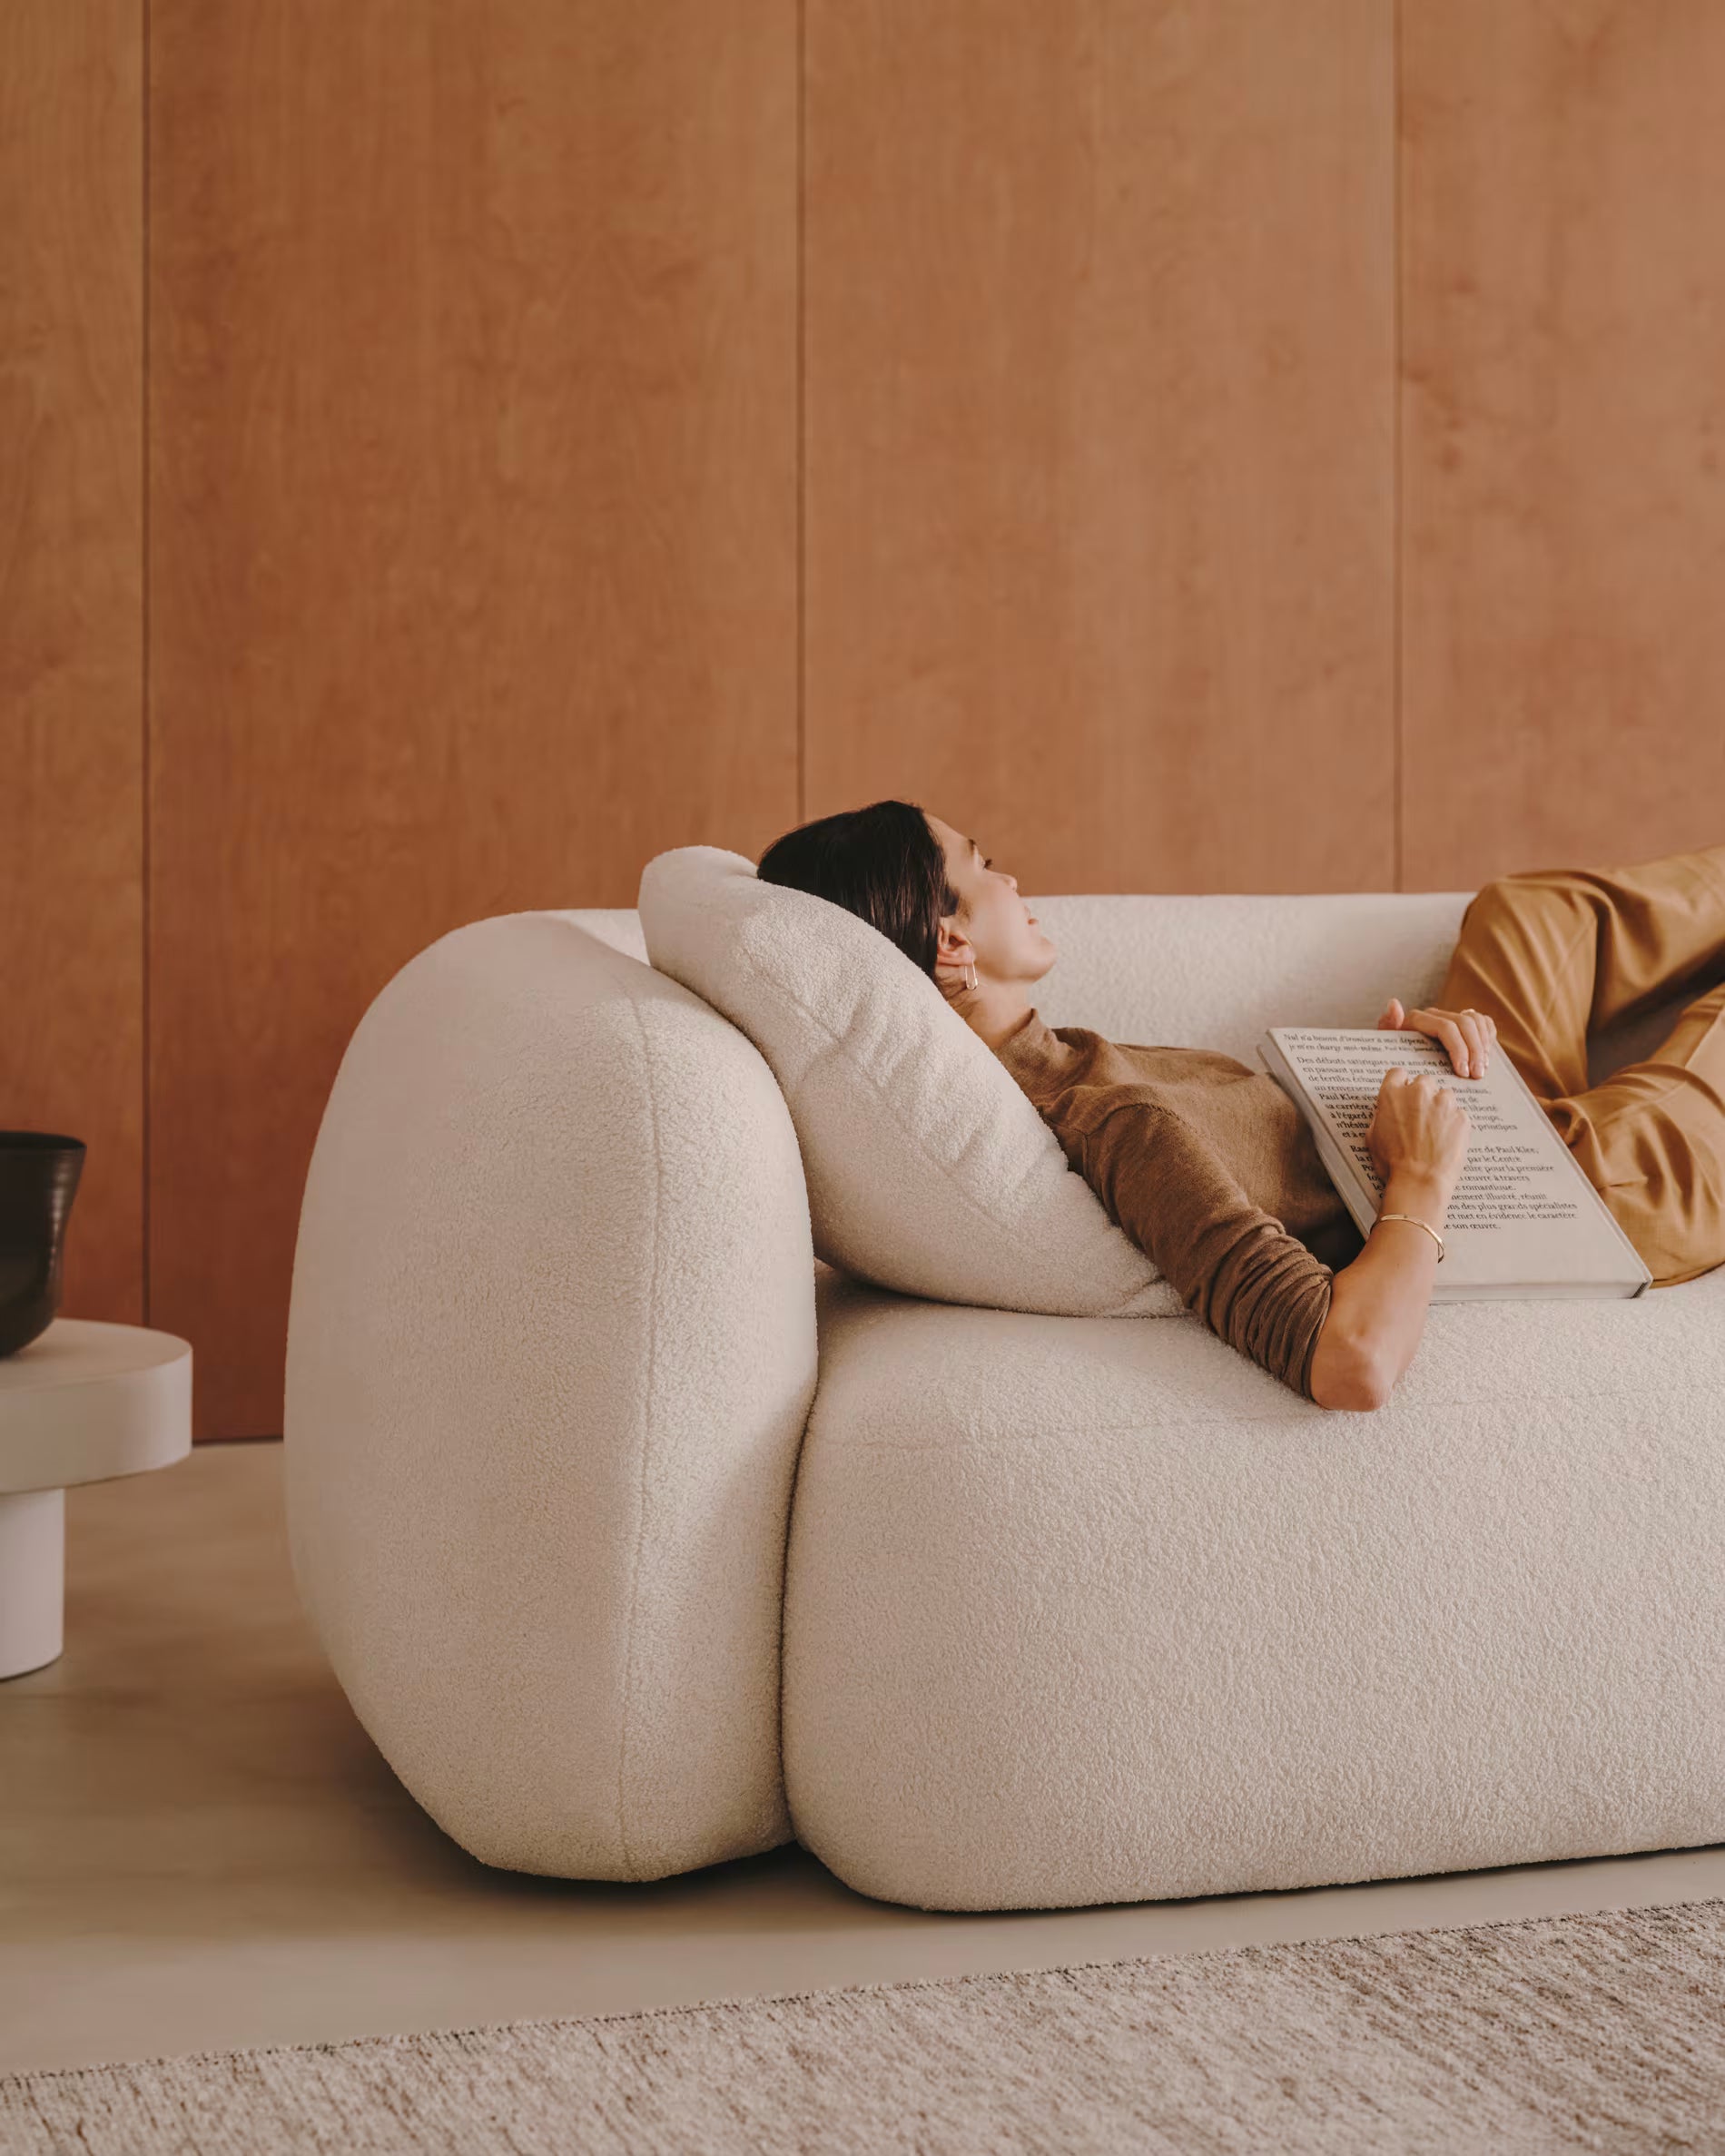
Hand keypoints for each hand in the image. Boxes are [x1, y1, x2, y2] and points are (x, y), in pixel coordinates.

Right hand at [1366, 1064, 1472, 1192]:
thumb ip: (1381, 1115)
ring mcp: (1443, 1103)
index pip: (1397, 1073)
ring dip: (1440, 1108)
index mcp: (1392, 1095)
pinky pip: (1459, 1114)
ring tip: (1435, 1131)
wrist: (1419, 1182)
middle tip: (1420, 1117)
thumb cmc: (1393, 1164)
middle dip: (1422, 1096)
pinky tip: (1446, 1140)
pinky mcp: (1461, 1116)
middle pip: (1423, 1082)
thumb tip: (1386, 1111)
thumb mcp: (1373, 1137)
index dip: (1401, 1085)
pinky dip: (1454, 1124)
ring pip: (1444, 1095)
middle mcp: (1418, 1092)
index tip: (1403, 1093)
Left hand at [1378, 997, 1496, 1078]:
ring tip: (1482, 1070)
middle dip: (1474, 1051)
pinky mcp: (1463, 1023)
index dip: (1458, 1048)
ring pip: (1477, 1021)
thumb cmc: (1392, 1059)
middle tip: (1477, 1076)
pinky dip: (1488, 1037)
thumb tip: (1393, 1003)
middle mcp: (1435, 1014)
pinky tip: (1486, 1057)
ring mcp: (1450, 1017)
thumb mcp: (1386, 1048)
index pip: (1446, 1027)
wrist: (1401, 1063)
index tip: (1462, 1072)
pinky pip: (1483, 1022)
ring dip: (1483, 1045)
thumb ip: (1387, 1027)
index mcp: (1417, 1019)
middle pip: (1465, 1024)